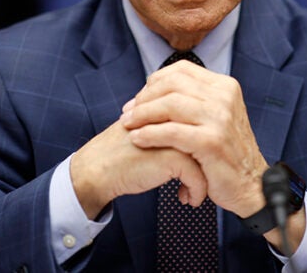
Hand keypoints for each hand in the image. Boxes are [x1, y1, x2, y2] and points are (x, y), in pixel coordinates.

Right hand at [69, 119, 207, 219]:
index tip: (201, 166)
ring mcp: (176, 135)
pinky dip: (196, 191)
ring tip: (193, 191)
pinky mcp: (173, 156)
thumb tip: (196, 137)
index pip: (203, 125)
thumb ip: (169, 127)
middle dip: (208, 163)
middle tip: (203, 179)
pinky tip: (185, 199)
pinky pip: (199, 176)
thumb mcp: (148, 131)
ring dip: (204, 179)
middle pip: (208, 139)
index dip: (203, 150)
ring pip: (207, 157)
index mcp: (168, 108)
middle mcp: (175, 118)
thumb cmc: (120, 153)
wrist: (97, 169)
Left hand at [121, 61, 306, 251]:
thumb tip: (154, 88)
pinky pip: (171, 132)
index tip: (138, 99)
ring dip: (142, 114)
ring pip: (169, 104)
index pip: (181, 70)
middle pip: (172, 84)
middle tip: (128, 113)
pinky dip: (149, 134)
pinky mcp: (212, 141)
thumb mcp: (216, 117)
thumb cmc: (226, 154)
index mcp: (224, 86)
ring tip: (128, 126)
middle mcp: (224, 97)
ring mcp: (220, 118)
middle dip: (144, 98)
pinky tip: (138, 139)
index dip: (154, 82)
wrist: (251, 185)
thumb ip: (193, 100)